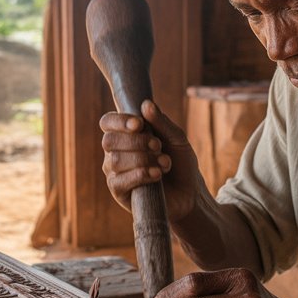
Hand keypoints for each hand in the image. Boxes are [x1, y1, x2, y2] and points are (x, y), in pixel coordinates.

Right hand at [99, 100, 202, 221]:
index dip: (119, 121)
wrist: (189, 193)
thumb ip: (161, 122)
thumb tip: (145, 104)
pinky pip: (119, 181)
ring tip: (165, 163)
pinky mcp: (119, 192)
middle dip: (136, 141)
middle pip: (109, 140)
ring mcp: (115, 173)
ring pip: (115, 160)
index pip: (108, 123)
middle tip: (158, 146)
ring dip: (143, 159)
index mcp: (125, 135)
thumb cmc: (180, 163)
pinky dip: (139, 175)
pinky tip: (157, 175)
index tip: (139, 124)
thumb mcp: (177, 139)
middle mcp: (115, 152)